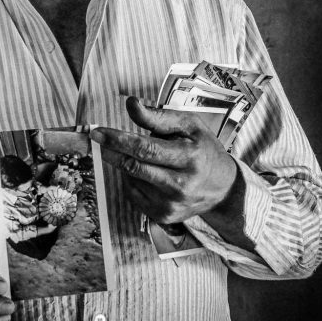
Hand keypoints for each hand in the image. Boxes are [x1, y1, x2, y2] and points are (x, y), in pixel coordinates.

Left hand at [91, 96, 237, 224]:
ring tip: (143, 156)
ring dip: (127, 165)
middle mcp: (181, 184)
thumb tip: (131, 104)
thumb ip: (158, 116)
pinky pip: (134, 195)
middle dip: (113, 151)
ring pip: (132, 180)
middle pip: (135, 167)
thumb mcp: (188, 125)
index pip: (146, 149)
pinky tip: (146, 173)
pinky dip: (133, 180)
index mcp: (190, 157)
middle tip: (100, 139)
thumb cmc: (203, 149)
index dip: (119, 140)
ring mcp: (172, 204)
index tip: (98, 132)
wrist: (223, 187)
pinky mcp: (164, 217)